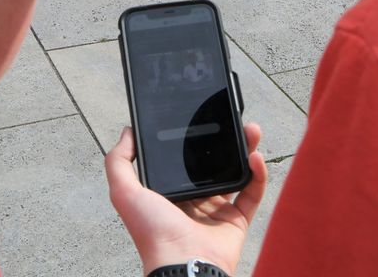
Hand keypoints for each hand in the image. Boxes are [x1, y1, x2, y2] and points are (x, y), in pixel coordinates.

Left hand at [107, 124, 267, 275]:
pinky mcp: (237, 220)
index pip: (182, 158)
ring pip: (234, 173)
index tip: (200, 116)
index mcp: (168, 192)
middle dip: (224, 140)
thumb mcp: (124, 193)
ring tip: (250, 130)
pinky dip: (258, 174)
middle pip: (212, 163)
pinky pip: (252, 193)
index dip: (191, 138)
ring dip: (245, 149)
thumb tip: (127, 134)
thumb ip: (118, 162)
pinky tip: (256, 157)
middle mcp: (192, 200)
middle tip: (232, 120)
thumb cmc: (153, 233)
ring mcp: (216, 211)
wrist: (182, 261)